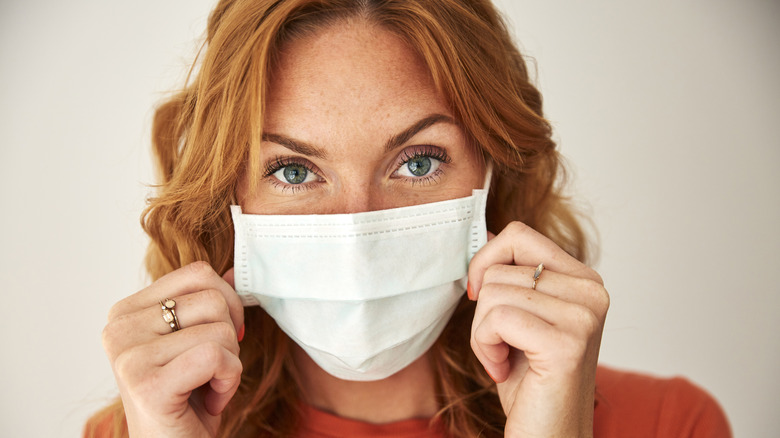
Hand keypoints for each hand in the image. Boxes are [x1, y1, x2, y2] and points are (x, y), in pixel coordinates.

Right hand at [102, 261, 244, 436]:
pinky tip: (209, 401)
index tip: (216, 341)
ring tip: (204, 387)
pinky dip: (228, 381)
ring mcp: (128, 356)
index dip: (227, 305)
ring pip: (220, 330)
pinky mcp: (146, 384)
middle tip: (207, 371)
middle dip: (229, 338)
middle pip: (213, 299)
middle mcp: (119, 328)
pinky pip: (216, 357)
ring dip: (229, 364)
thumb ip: (208, 304)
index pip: (198, 273)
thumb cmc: (188, 399)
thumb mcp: (194, 341)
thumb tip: (237, 271)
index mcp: (126, 311)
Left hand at [468, 222, 608, 436]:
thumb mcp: (518, 318)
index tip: (480, 296)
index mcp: (584, 281)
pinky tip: (505, 371)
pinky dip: (485, 349)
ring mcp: (584, 316)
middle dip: (484, 313)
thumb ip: (511, 276)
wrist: (547, 435)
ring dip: (483, 335)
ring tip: (507, 361)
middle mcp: (592, 292)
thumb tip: (487, 233)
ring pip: (493, 294)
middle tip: (503, 347)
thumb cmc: (529, 382)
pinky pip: (496, 320)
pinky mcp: (567, 342)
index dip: (486, 261)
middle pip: (500, 269)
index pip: (519, 234)